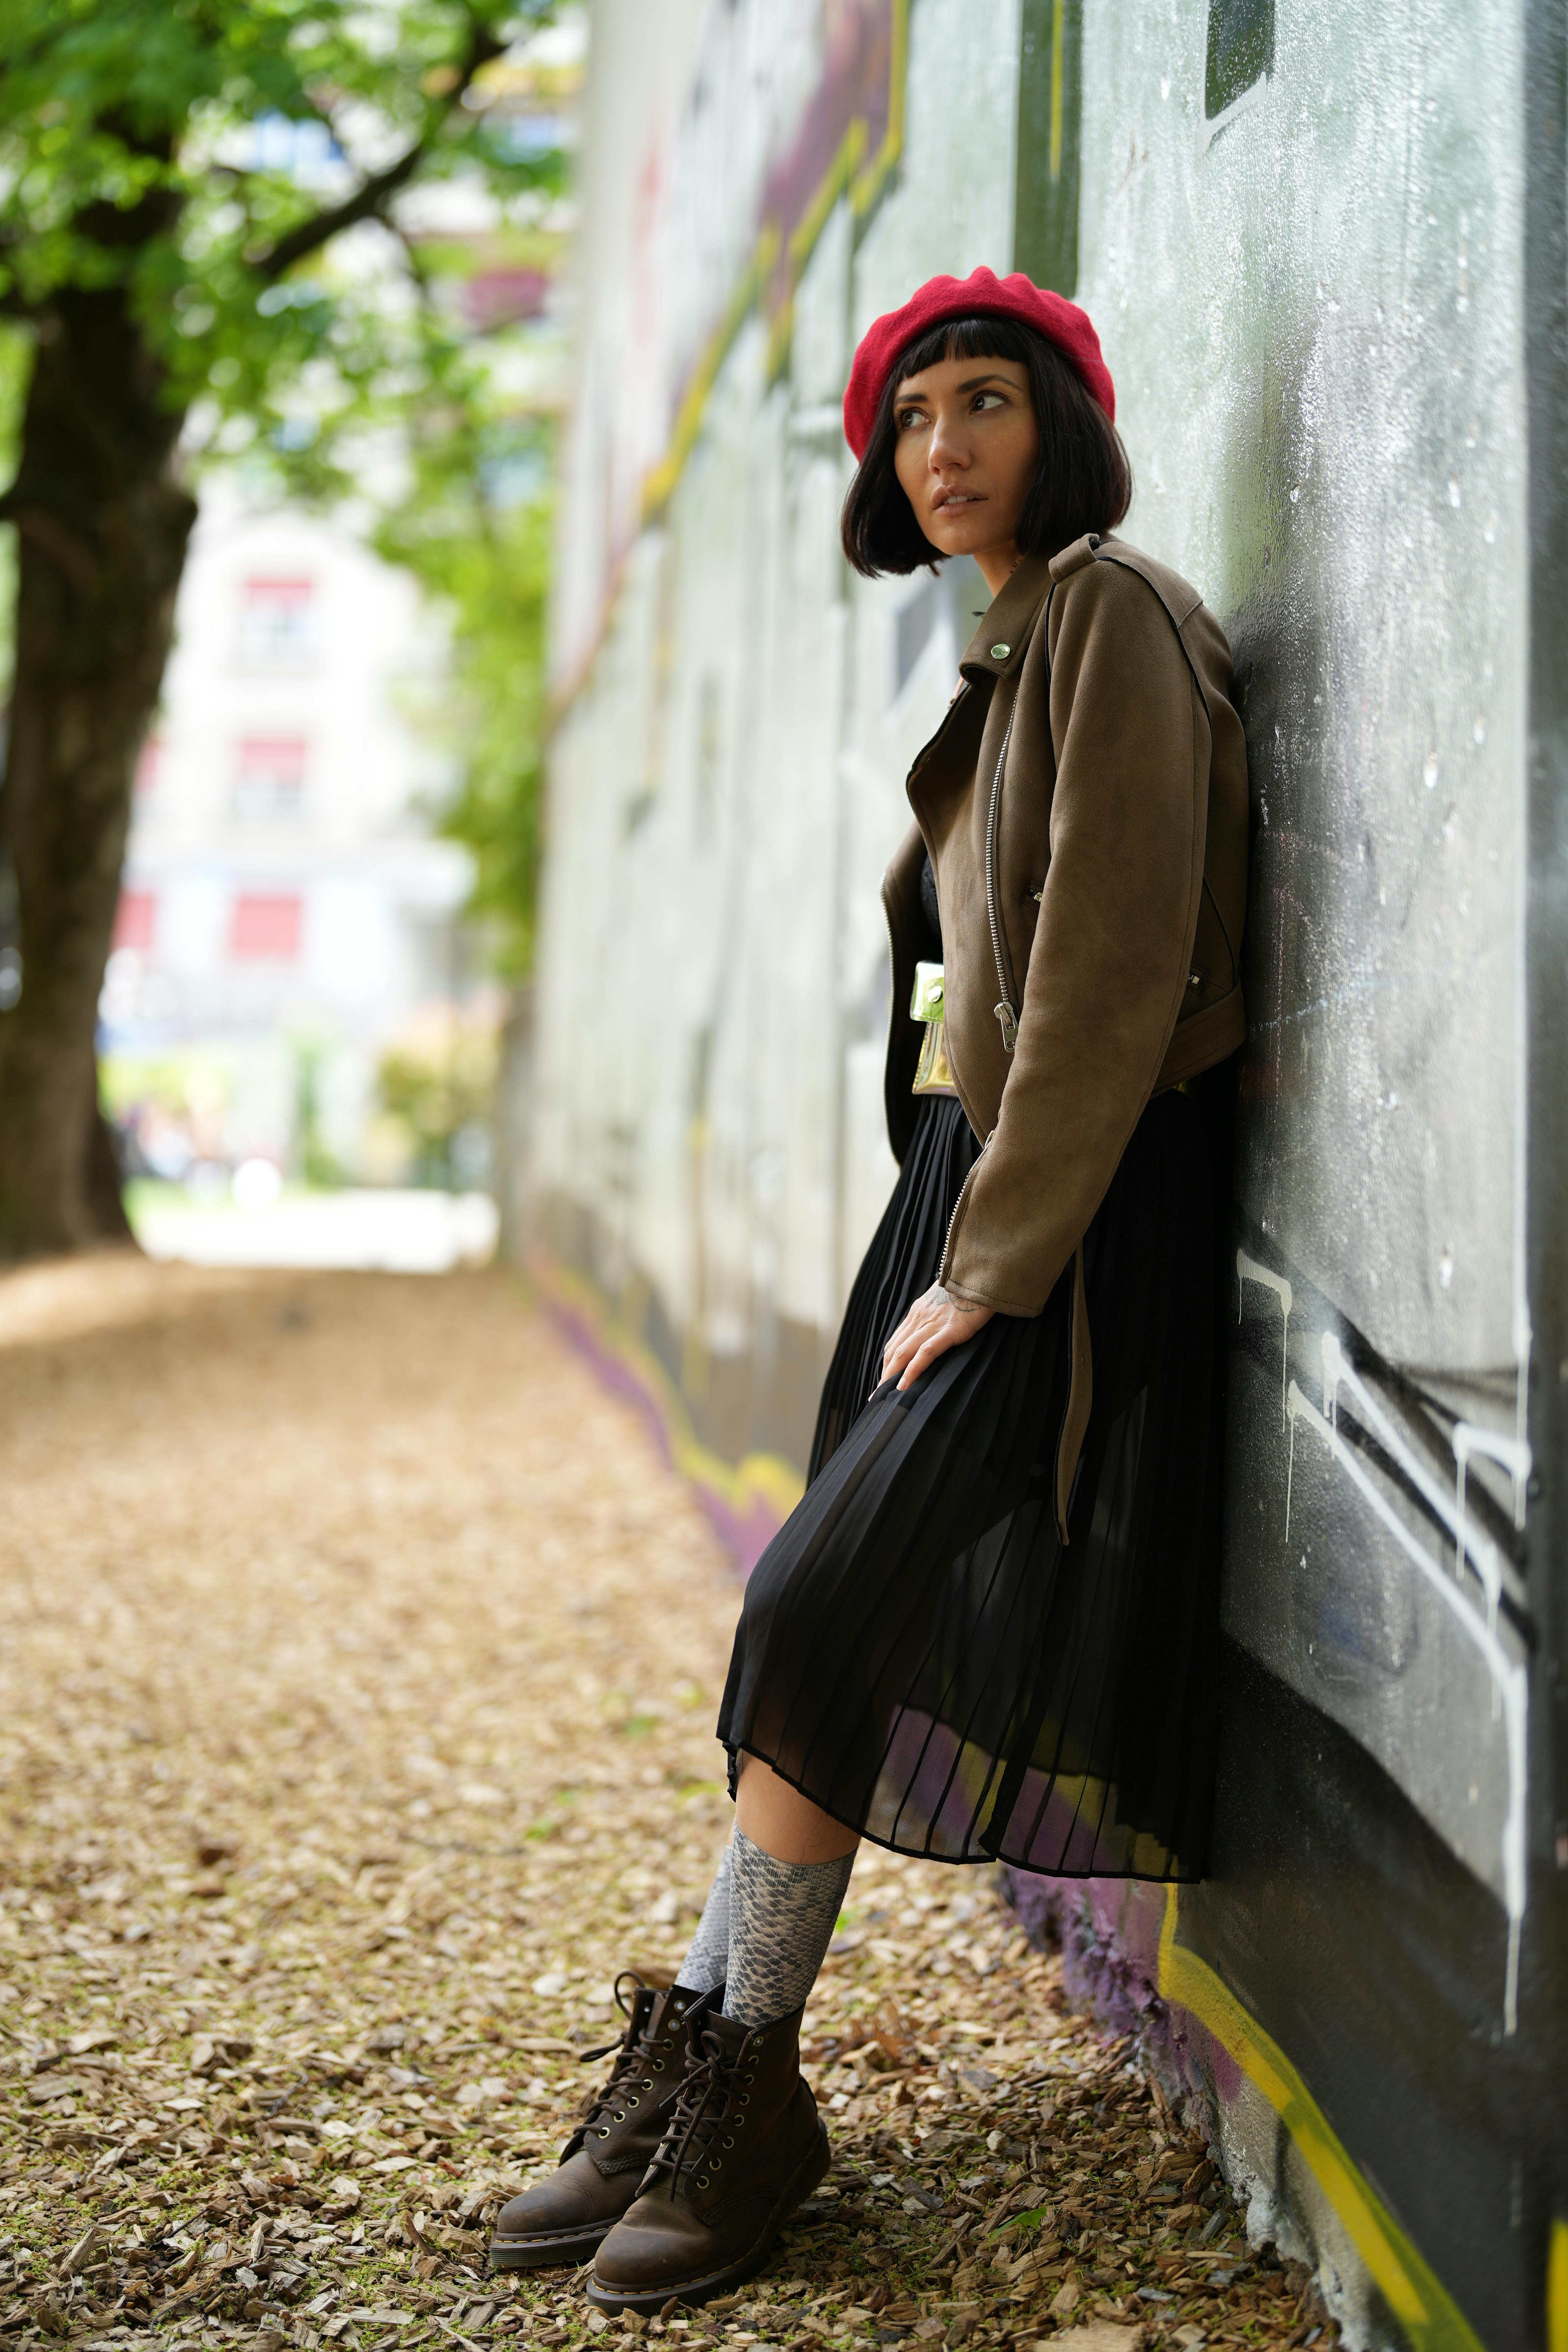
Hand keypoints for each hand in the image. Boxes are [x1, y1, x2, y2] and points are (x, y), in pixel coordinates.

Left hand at [879, 1282, 994, 1392]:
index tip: (884, 1380)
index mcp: (917, 1312)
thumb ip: (934, 1316)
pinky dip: (912, 1370)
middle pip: (894, 1350)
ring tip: (884, 1396)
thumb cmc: (968, 1290)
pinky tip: (904, 1385)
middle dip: (884, 1374)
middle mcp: (919, 1318)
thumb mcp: (944, 1301)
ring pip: (903, 1352)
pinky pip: (926, 1352)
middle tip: (876, 1396)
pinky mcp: (950, 1330)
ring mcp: (933, 1324)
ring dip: (891, 1376)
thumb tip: (932, 1332)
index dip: (887, 1363)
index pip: (896, 1342)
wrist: (984, 1274)